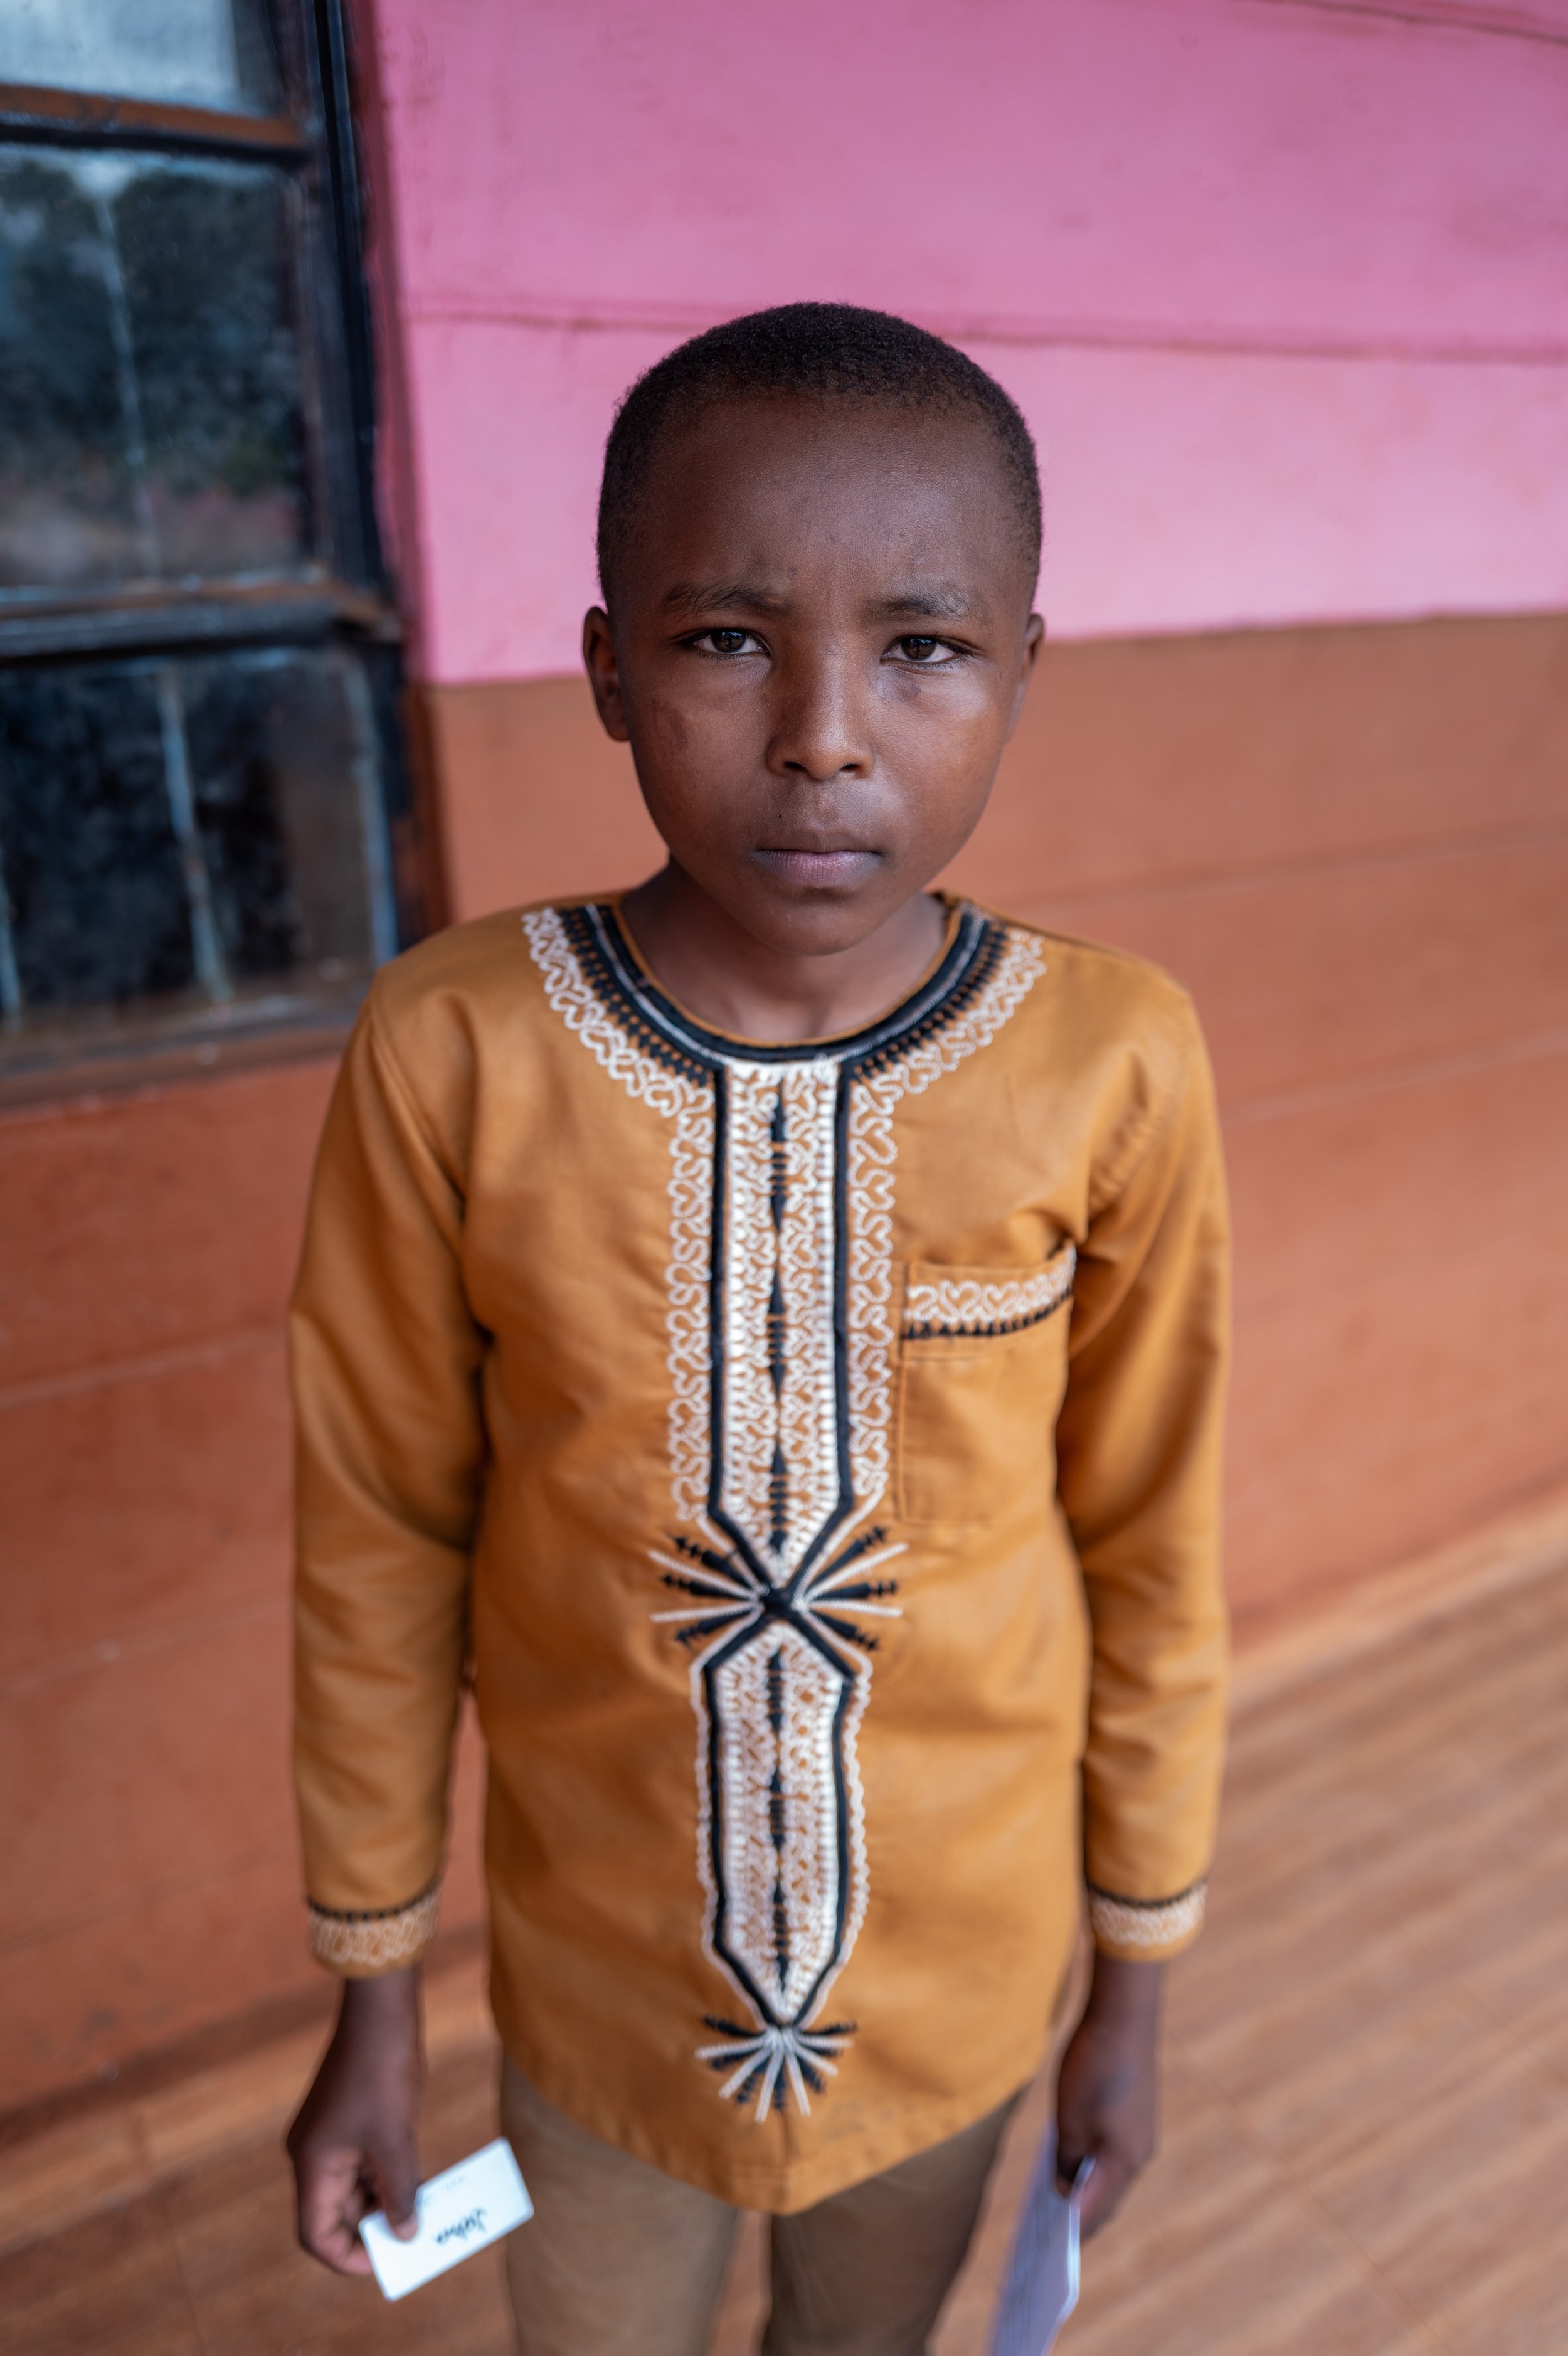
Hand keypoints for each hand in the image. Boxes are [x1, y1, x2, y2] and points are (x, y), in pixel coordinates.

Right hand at [286, 1964, 423, 2273]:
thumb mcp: (396, 2141)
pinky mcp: (349, 2120)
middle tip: (412, 2239)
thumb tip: (406, 2233)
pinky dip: (386, 2178)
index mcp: (311, 2163)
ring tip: (421, 2214)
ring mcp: (330, 2136)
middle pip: (333, 2214)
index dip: (348, 2257)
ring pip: (351, 2189)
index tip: (386, 2262)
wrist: (382, 2009)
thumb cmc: (382, 2071)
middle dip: (370, 2230)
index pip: (316, 2233)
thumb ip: (400, 2192)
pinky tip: (417, 2183)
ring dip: (382, 2203)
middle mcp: (313, 2154)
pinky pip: (363, 2164)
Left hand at [1053, 1950, 1163, 2237]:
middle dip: (1078, 2213)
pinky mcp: (1136, 2112)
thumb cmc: (1093, 2069)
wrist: (1122, 2015)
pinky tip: (1067, 2152)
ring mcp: (1140, 2132)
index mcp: (1125, 2164)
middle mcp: (1139, 2154)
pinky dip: (1091, 2159)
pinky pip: (1112, 2149)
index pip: (1095, 2213)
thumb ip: (1066, 2160)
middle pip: (1106, 2197)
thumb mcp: (1068, 2120)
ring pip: (1109, 2172)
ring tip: (1052, 2193)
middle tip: (1044, 2229)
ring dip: (1084, 2184)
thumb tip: (1064, 2188)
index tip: (1046, 2252)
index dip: (1070, 2234)